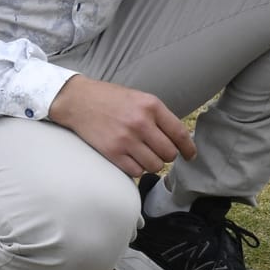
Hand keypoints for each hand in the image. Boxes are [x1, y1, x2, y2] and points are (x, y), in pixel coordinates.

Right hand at [46, 74, 197, 177]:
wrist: (78, 100)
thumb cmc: (111, 99)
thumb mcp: (140, 98)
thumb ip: (159, 116)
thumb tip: (179, 139)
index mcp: (151, 106)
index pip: (180, 133)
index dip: (188, 148)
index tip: (191, 155)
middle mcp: (141, 123)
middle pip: (169, 153)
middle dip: (167, 156)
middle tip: (160, 152)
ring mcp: (126, 139)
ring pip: (154, 165)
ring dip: (152, 164)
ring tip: (144, 155)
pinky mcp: (112, 152)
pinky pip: (136, 172)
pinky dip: (137, 169)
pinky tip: (132, 159)